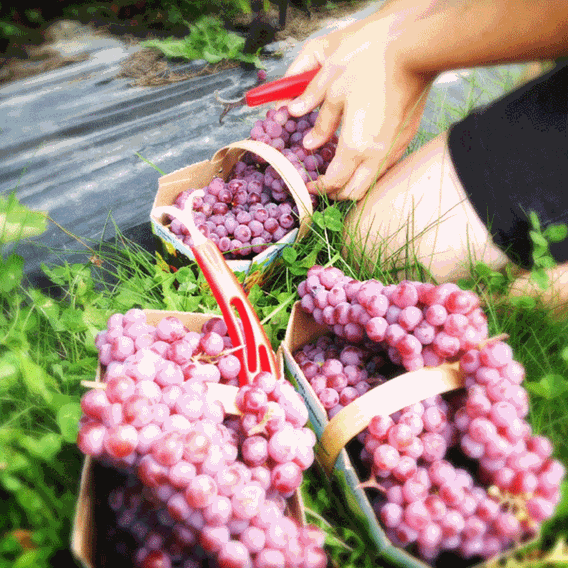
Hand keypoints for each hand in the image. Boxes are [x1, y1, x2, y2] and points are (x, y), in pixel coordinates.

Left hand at [285, 14, 435, 199]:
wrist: (413, 50)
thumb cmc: (370, 63)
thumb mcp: (333, 88)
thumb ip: (321, 121)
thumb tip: (309, 142)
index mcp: (356, 146)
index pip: (334, 182)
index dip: (318, 187)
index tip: (307, 183)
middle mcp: (377, 155)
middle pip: (353, 192)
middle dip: (334, 192)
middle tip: (320, 183)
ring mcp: (395, 148)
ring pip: (371, 182)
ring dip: (352, 184)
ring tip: (337, 171)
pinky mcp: (406, 138)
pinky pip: (384, 167)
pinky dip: (367, 172)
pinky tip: (358, 158)